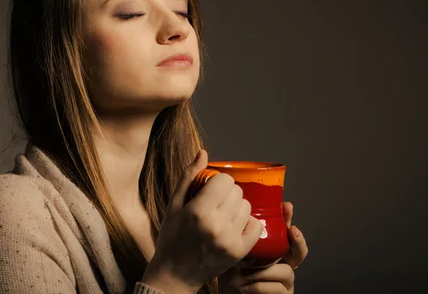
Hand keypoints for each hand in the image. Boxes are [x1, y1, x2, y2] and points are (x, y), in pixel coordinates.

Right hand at [142, 150, 262, 293]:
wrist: (175, 274)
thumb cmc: (172, 237)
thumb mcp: (174, 205)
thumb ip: (189, 177)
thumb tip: (203, 152)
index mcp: (198, 211)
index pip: (224, 180)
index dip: (217, 182)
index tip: (210, 190)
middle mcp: (216, 225)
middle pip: (237, 191)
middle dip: (227, 192)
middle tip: (216, 203)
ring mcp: (230, 240)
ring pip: (246, 206)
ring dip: (237, 207)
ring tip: (224, 215)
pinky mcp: (239, 251)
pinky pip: (255, 225)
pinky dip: (247, 222)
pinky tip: (234, 226)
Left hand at [218, 202, 308, 292]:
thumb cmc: (232, 274)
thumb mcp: (233, 251)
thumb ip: (239, 237)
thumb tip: (236, 213)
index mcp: (273, 250)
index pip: (285, 231)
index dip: (288, 218)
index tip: (286, 206)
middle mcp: (283, 264)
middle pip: (300, 251)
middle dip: (298, 240)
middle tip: (292, 231)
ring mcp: (285, 281)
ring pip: (286, 271)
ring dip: (263, 271)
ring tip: (243, 272)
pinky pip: (277, 289)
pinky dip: (259, 287)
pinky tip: (244, 287)